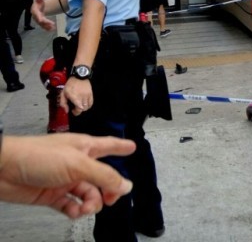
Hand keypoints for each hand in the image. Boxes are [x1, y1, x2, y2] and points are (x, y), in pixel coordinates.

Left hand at [0, 134, 134, 217]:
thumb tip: (126, 186)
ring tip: (86, 208)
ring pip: (88, 194)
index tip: (132, 148)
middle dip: (109, 189)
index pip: (108, 145)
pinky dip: (76, 211)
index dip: (121, 147)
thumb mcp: (78, 164)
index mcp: (85, 147)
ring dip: (91, 203)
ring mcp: (65, 179)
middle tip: (110, 199)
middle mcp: (77, 163)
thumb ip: (104, 176)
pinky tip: (75, 212)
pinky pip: (72, 205)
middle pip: (102, 177)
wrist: (3, 170)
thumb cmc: (38, 156)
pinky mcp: (52, 195)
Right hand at [32, 0, 55, 30]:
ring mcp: (38, 20)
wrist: (37, 8)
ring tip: (53, 27)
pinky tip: (52, 29)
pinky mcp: (41, 23)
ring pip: (42, 24)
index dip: (39, 18)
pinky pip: (44, 26)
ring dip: (47, 26)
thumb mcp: (39, 0)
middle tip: (52, 24)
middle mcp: (36, 17)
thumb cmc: (38, 4)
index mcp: (34, 11)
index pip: (36, 15)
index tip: (42, 20)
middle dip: (46, 23)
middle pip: (40, 21)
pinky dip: (47, 28)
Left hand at [60, 77, 93, 114]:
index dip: (76, 112)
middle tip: (75, 108)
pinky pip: (91, 103)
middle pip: (83, 109)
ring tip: (80, 106)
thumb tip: (66, 111)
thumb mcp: (63, 93)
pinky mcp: (91, 94)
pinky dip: (88, 105)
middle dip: (79, 110)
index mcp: (74, 97)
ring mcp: (87, 95)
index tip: (72, 111)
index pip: (79, 109)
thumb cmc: (70, 84)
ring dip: (83, 108)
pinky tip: (84, 104)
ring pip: (88, 107)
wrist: (79, 76)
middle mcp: (82, 97)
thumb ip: (63, 103)